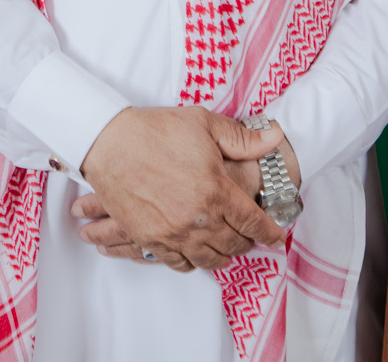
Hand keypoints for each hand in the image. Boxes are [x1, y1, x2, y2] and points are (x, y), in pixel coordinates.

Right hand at [75, 107, 284, 270]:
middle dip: (247, 243)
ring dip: (223, 257)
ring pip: (209, 259)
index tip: (277, 238)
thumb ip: (242, 138)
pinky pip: (179, 263)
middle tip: (251, 238)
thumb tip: (275, 139)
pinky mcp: (151, 239)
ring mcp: (174, 233)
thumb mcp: (203, 124)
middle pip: (233, 244)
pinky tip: (197, 255)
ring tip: (227, 252)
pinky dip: (193, 262)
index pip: (253, 221)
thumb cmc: (156, 131)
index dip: (269, 232)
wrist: (109, 144)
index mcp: (217, 190)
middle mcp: (199, 218)